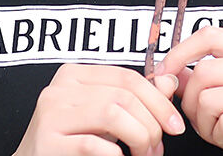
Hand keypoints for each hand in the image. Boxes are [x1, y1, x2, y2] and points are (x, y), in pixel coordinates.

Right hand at [12, 62, 184, 155]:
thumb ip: (135, 98)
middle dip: (150, 125)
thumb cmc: (70, 144)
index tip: (175, 125)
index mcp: (74, 75)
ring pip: (112, 114)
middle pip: (123, 96)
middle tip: (156, 149)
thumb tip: (170, 82)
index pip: (127, 77)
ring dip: (138, 138)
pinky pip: (93, 144)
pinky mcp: (46, 142)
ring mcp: (50, 114)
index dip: (158, 100)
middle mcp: (59, 88)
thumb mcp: (103, 117)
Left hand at [155, 26, 222, 155]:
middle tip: (205, 122)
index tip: (165, 74)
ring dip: (206, 126)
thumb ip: (203, 80)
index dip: (181, 52)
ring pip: (209, 99)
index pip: (211, 35)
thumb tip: (167, 73)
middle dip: (191, 104)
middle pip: (204, 72)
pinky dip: (220, 139)